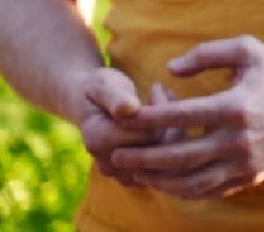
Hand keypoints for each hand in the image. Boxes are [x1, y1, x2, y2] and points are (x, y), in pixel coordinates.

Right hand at [75, 67, 160, 186]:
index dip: (158, 110)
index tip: (157, 88)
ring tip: (166, 105)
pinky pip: (165, 167)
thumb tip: (128, 110)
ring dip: (174, 132)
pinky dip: (172, 145)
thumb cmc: (101, 90)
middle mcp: (108, 164)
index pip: (146, 134)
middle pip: (158, 148)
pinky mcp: (135, 179)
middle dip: (169, 121)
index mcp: (98, 141)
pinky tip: (167, 123)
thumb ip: (116, 98)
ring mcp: (121, 175)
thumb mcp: (105, 85)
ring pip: (165, 159)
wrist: (90, 106)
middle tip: (166, 94)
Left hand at [107, 35, 263, 199]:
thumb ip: (206, 53)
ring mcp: (244, 162)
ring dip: (158, 180)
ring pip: (190, 182)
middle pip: (178, 157)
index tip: (127, 116)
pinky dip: (183, 189)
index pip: (180, 116)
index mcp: (235, 106)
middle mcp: (238, 140)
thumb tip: (170, 69)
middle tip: (116, 154)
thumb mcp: (248, 50)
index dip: (149, 117)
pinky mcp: (250, 176)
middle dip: (142, 157)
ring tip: (136, 173)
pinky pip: (209, 190)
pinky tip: (166, 182)